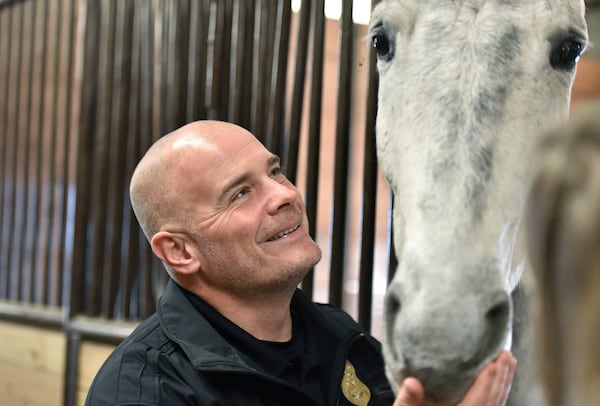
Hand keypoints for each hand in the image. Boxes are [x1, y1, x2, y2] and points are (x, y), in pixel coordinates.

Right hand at [392, 351, 516, 405]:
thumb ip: (407, 401)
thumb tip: (412, 382)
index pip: (479, 398)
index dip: (488, 379)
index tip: (495, 359)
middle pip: (493, 402)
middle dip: (502, 378)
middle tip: (507, 355)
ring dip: (502, 385)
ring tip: (507, 364)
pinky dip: (496, 395)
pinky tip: (495, 385)